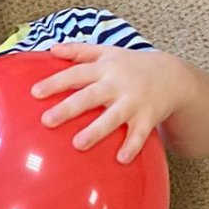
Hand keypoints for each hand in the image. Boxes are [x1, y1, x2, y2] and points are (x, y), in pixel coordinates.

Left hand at [30, 43, 185, 161]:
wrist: (173, 75)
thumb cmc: (131, 65)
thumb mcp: (108, 53)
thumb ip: (80, 51)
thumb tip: (51, 49)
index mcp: (105, 69)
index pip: (76, 73)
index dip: (56, 82)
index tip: (35, 93)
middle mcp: (118, 84)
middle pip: (91, 96)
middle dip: (69, 108)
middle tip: (47, 120)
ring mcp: (134, 101)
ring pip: (114, 117)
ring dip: (97, 130)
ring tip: (78, 144)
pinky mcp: (148, 117)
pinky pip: (140, 134)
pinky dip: (132, 146)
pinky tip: (120, 159)